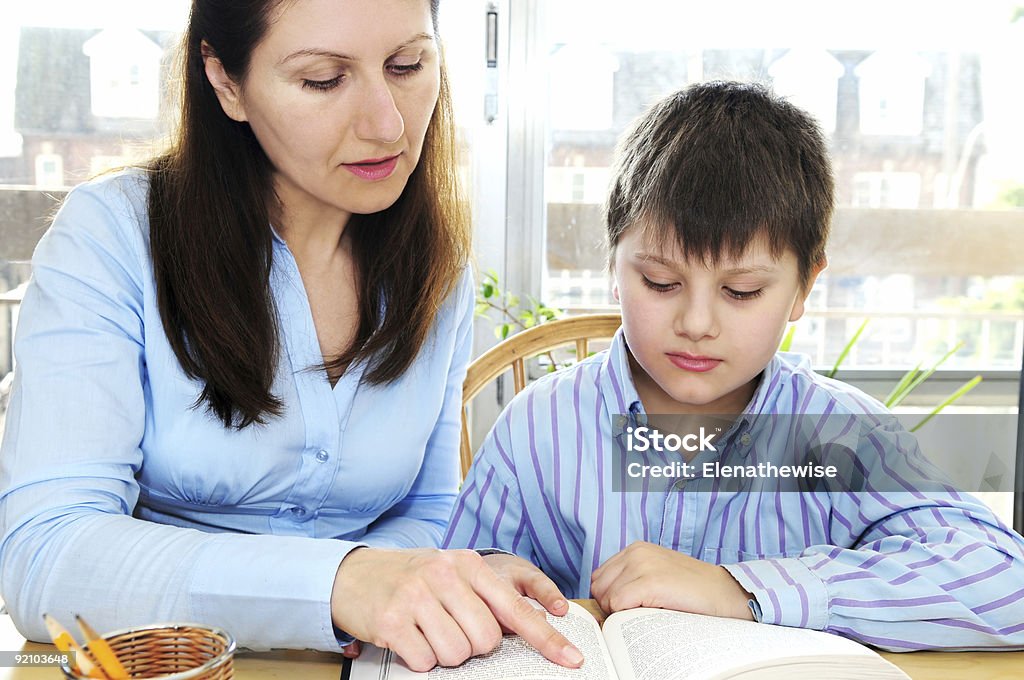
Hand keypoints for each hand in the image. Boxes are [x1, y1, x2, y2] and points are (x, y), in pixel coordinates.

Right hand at [331, 548, 583, 671]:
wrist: (353, 574)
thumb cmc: (412, 577)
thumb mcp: (452, 573)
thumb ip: (487, 595)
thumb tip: (530, 625)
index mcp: (468, 564)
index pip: (515, 607)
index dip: (547, 638)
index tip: (570, 658)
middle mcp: (444, 576)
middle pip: (487, 639)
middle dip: (473, 645)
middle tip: (450, 628)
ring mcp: (417, 598)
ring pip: (458, 654)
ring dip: (445, 653)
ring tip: (427, 630)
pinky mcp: (393, 622)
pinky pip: (426, 661)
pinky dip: (420, 658)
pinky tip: (410, 637)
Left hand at [590, 541, 753, 619]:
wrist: (726, 594)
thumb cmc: (693, 591)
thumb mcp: (657, 575)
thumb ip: (632, 580)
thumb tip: (604, 603)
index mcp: (636, 549)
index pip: (600, 577)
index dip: (609, 598)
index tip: (626, 610)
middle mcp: (636, 552)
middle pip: (599, 587)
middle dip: (611, 606)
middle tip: (635, 616)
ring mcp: (642, 565)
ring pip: (606, 597)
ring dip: (619, 613)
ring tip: (644, 615)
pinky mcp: (650, 581)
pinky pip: (618, 604)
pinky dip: (626, 616)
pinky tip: (648, 616)